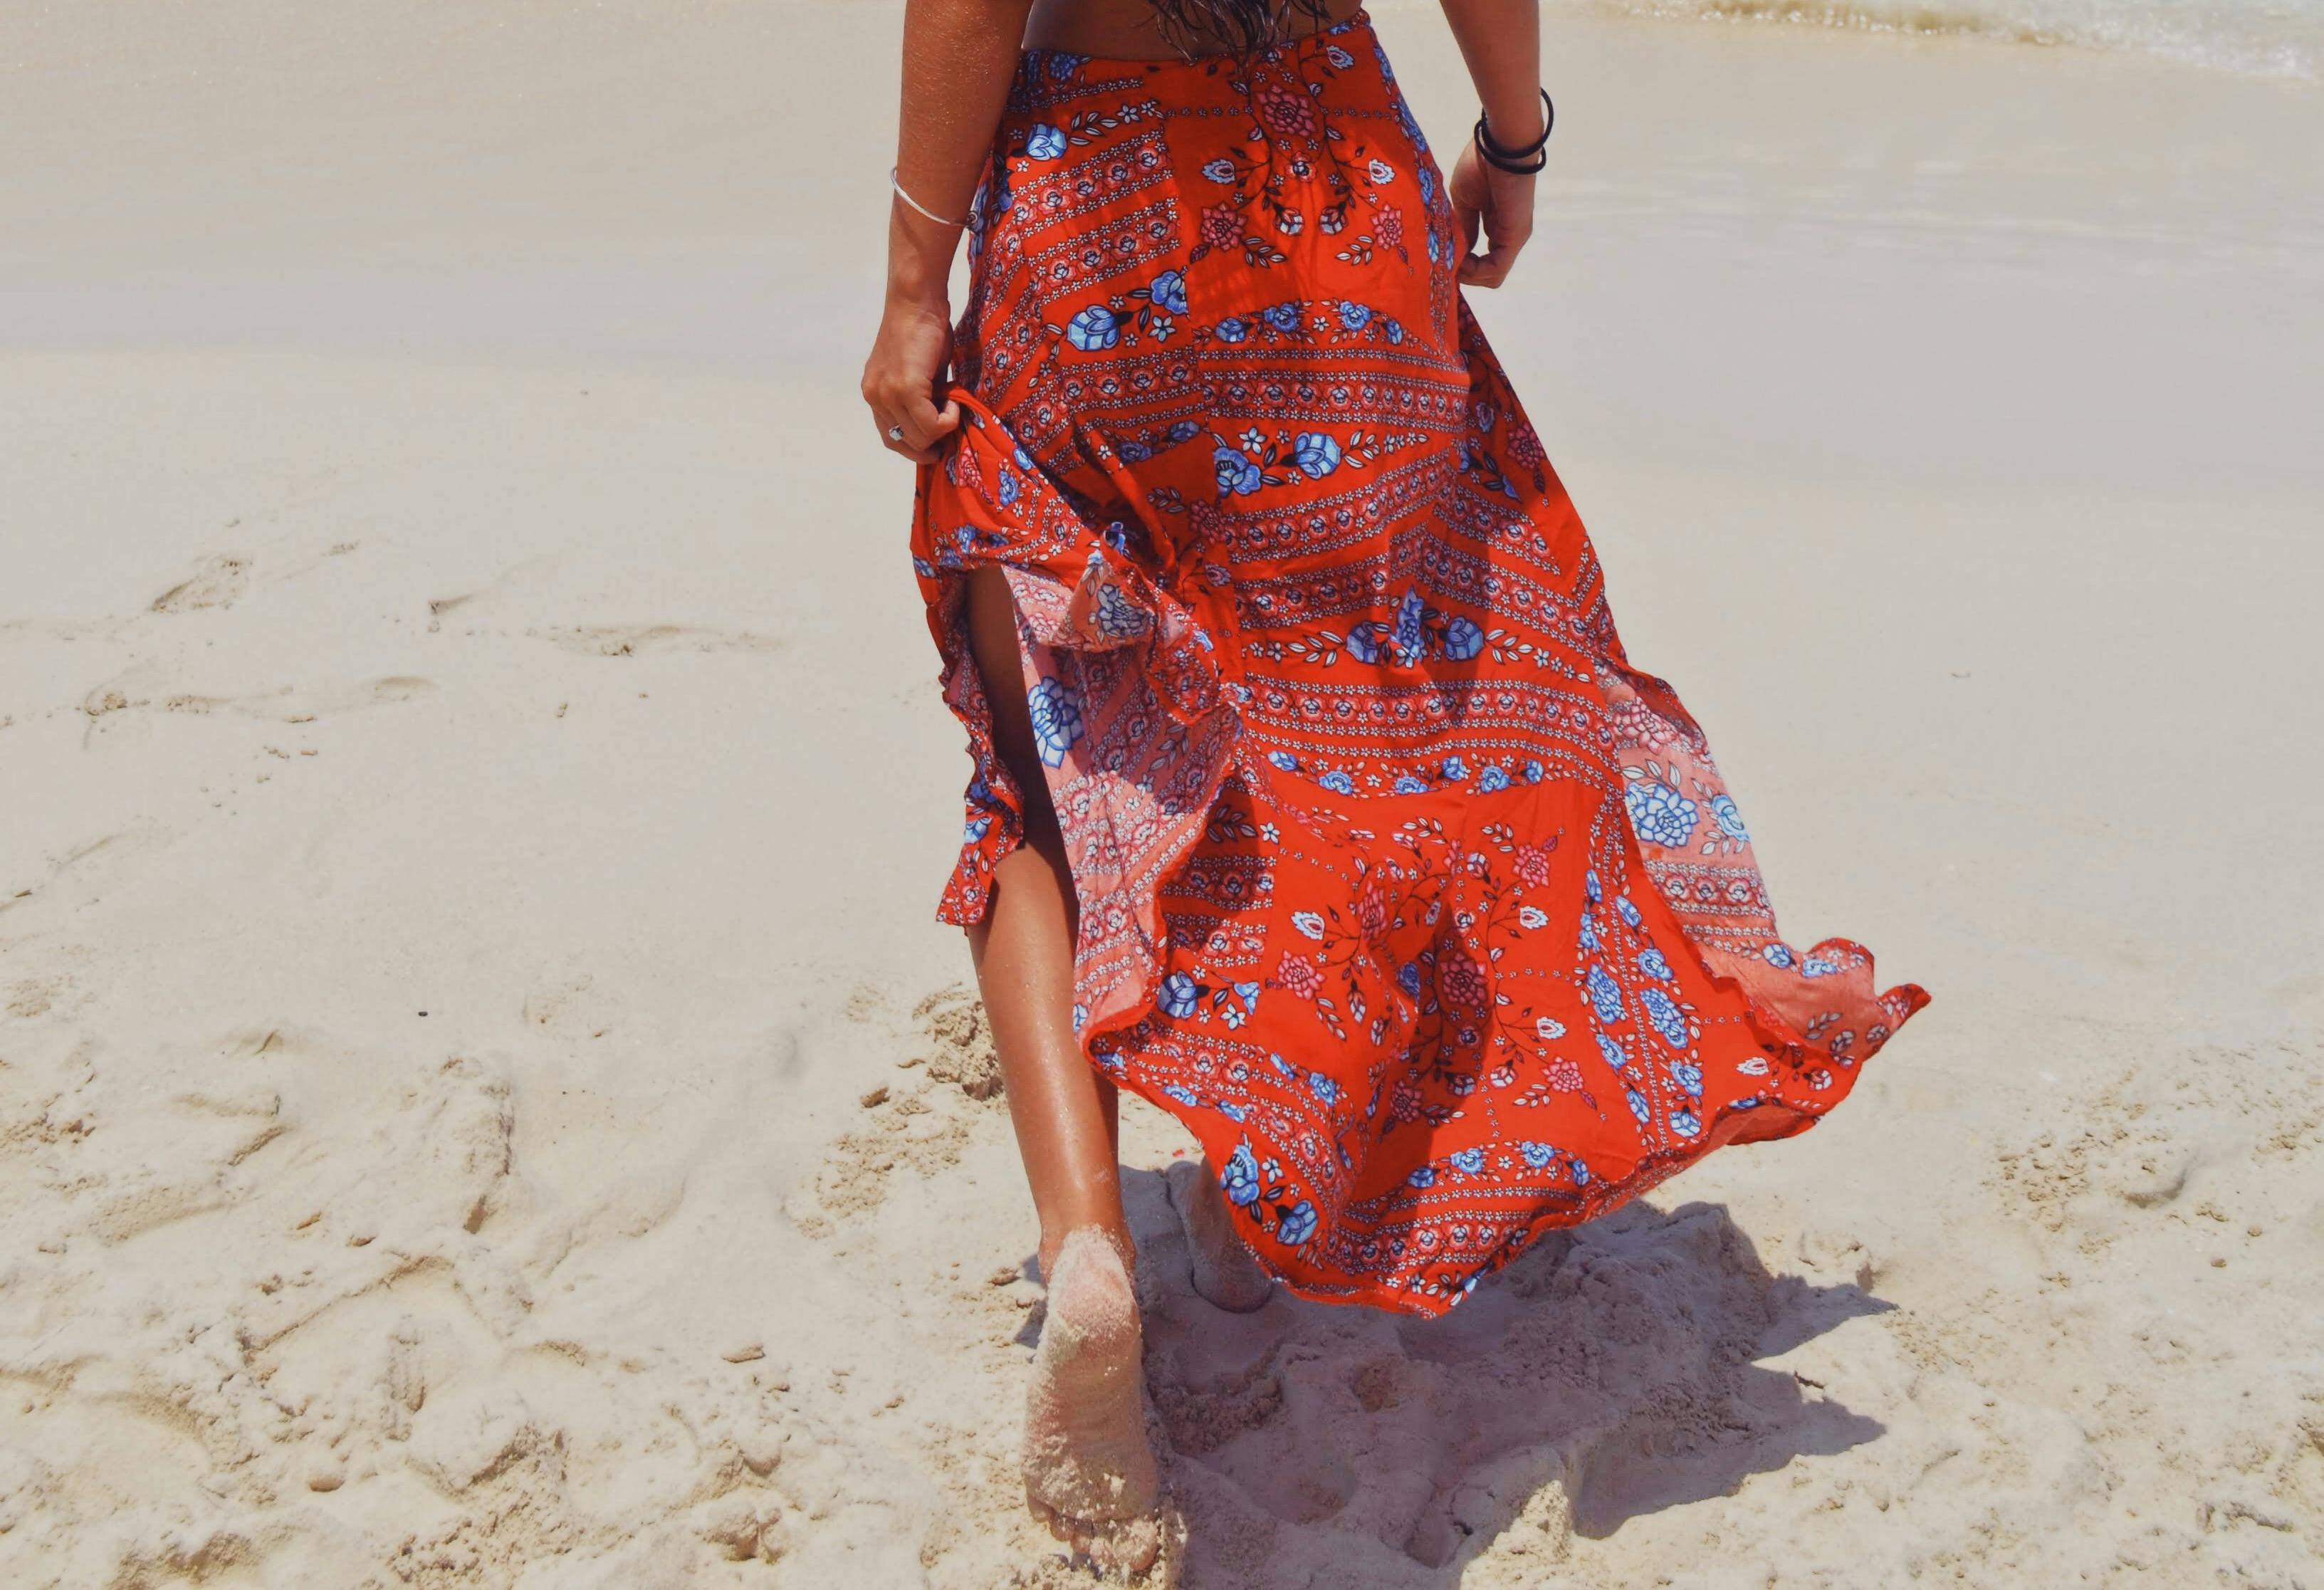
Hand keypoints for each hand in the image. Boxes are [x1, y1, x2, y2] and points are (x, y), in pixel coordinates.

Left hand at [860, 295, 961, 464]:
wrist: (917, 301)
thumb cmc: (923, 330)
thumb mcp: (917, 373)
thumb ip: (920, 399)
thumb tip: (937, 425)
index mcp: (874, 394)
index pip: (891, 439)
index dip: (917, 446)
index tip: (938, 440)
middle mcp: (875, 397)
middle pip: (905, 443)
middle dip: (932, 441)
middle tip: (952, 424)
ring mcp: (888, 394)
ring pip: (920, 437)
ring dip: (943, 428)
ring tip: (953, 403)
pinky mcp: (906, 388)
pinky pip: (932, 424)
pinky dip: (949, 419)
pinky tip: (955, 399)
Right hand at [1448, 138, 1535, 289]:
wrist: (1499, 144)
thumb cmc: (1481, 164)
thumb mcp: (1464, 200)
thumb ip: (1464, 227)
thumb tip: (1459, 250)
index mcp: (1497, 225)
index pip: (1483, 259)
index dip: (1462, 265)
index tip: (1442, 260)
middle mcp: (1507, 236)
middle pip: (1488, 274)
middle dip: (1465, 275)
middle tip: (1443, 267)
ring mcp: (1513, 238)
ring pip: (1492, 276)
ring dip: (1468, 276)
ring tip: (1450, 264)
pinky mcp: (1515, 238)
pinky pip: (1496, 269)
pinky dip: (1475, 272)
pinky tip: (1459, 263)